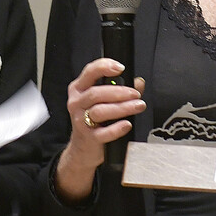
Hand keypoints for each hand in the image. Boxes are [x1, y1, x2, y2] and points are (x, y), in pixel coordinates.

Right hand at [54, 58, 145, 200]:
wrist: (84, 149)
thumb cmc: (94, 121)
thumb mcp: (103, 101)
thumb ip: (120, 89)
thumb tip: (138, 82)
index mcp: (79, 89)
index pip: (89, 72)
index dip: (104, 67)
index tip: (120, 68)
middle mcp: (77, 103)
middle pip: (96, 93)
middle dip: (119, 92)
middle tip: (136, 94)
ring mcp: (80, 120)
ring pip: (100, 111)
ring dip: (122, 108)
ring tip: (137, 107)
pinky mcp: (88, 137)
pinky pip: (103, 132)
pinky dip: (117, 128)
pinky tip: (126, 124)